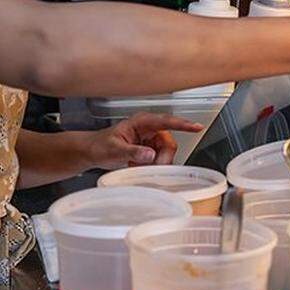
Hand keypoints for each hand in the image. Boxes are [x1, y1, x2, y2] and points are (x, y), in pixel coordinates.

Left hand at [87, 113, 201, 169]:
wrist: (92, 152)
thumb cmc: (100, 145)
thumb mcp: (114, 149)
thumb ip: (132, 151)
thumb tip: (150, 154)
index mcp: (141, 122)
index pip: (166, 121)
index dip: (183, 124)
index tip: (196, 127)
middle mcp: (149, 129)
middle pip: (169, 144)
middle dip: (162, 159)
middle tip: (149, 167)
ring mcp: (150, 139)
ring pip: (165, 154)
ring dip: (155, 164)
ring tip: (138, 166)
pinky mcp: (150, 149)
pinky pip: (159, 159)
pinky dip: (151, 167)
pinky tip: (138, 167)